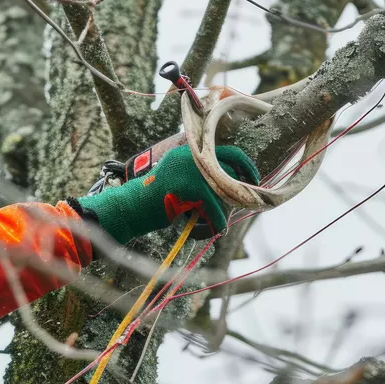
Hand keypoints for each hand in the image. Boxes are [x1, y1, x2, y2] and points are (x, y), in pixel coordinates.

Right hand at [76, 145, 257, 244]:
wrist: (129, 209)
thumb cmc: (153, 202)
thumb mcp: (178, 182)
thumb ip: (201, 178)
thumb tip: (232, 187)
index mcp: (190, 152)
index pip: (229, 152)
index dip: (246, 166)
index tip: (255, 180)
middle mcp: (192, 156)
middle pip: (230, 174)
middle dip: (236, 196)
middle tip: (234, 211)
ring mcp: (190, 169)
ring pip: (223, 195)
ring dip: (220, 215)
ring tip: (212, 227)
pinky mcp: (189, 185)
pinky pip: (214, 208)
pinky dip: (215, 224)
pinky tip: (210, 231)